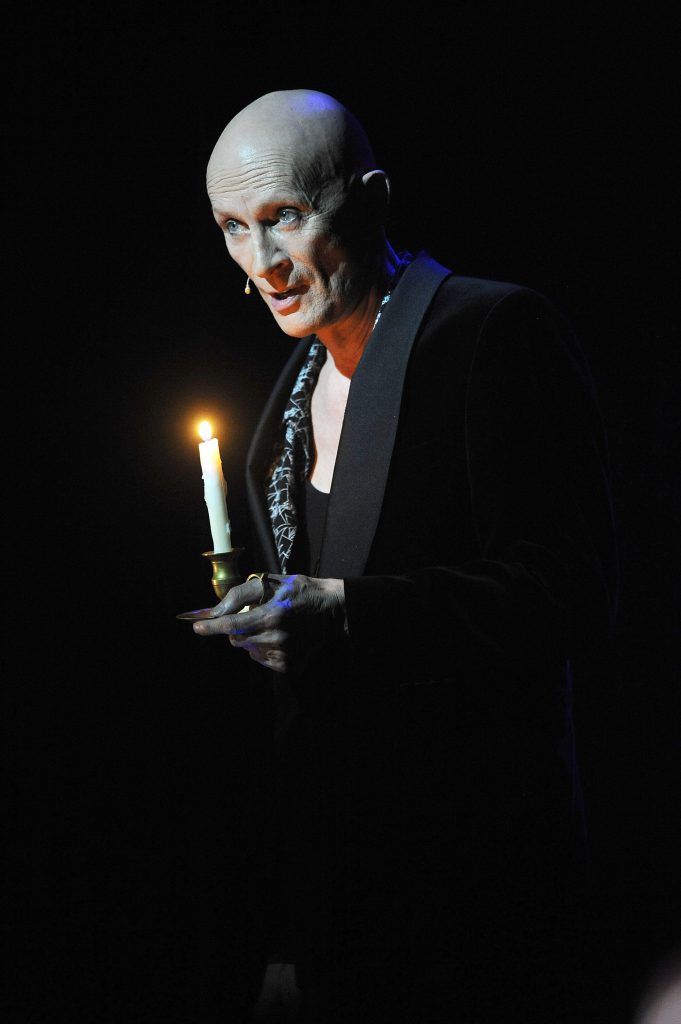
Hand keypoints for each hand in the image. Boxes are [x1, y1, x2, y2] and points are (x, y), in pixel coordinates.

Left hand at [192, 573, 345, 674]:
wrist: (334, 611)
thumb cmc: (302, 591)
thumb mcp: (272, 583)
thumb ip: (241, 594)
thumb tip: (217, 609)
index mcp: (271, 615)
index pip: (231, 625)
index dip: (211, 627)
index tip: (197, 627)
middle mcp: (275, 638)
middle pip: (237, 639)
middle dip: (236, 628)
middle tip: (252, 616)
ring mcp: (283, 655)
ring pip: (249, 650)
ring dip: (251, 639)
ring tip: (269, 625)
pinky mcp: (289, 666)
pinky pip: (262, 660)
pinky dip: (263, 649)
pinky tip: (278, 637)